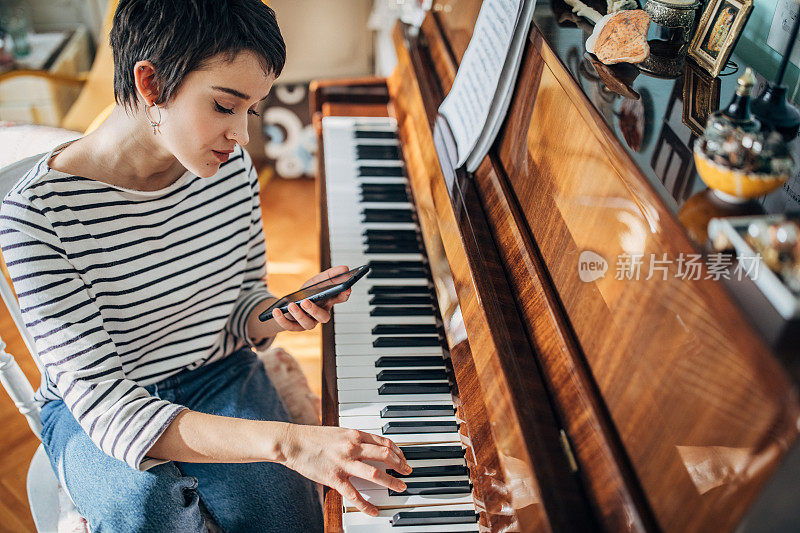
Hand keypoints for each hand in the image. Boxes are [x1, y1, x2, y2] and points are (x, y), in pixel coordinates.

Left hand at [272, 265, 352, 331]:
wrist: (288, 306)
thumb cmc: (306, 294)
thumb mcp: (316, 282)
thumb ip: (330, 275)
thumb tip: (345, 268)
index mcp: (328, 302)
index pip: (340, 299)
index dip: (344, 294)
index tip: (346, 288)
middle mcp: (320, 315)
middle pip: (323, 317)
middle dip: (315, 310)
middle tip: (305, 302)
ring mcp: (308, 322)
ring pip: (307, 324)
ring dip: (299, 315)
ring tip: (291, 305)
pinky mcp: (294, 327)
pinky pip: (289, 326)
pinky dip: (282, 319)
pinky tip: (276, 311)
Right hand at [282, 424, 411, 515]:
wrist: (293, 442)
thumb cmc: (314, 437)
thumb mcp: (339, 432)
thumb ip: (355, 439)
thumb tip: (371, 446)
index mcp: (355, 434)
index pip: (384, 442)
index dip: (398, 451)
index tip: (403, 459)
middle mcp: (353, 447)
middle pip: (385, 455)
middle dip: (400, 465)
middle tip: (407, 472)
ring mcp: (344, 463)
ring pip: (375, 473)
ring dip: (391, 481)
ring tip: (400, 487)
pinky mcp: (334, 478)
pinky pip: (354, 494)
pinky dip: (366, 505)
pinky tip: (373, 510)